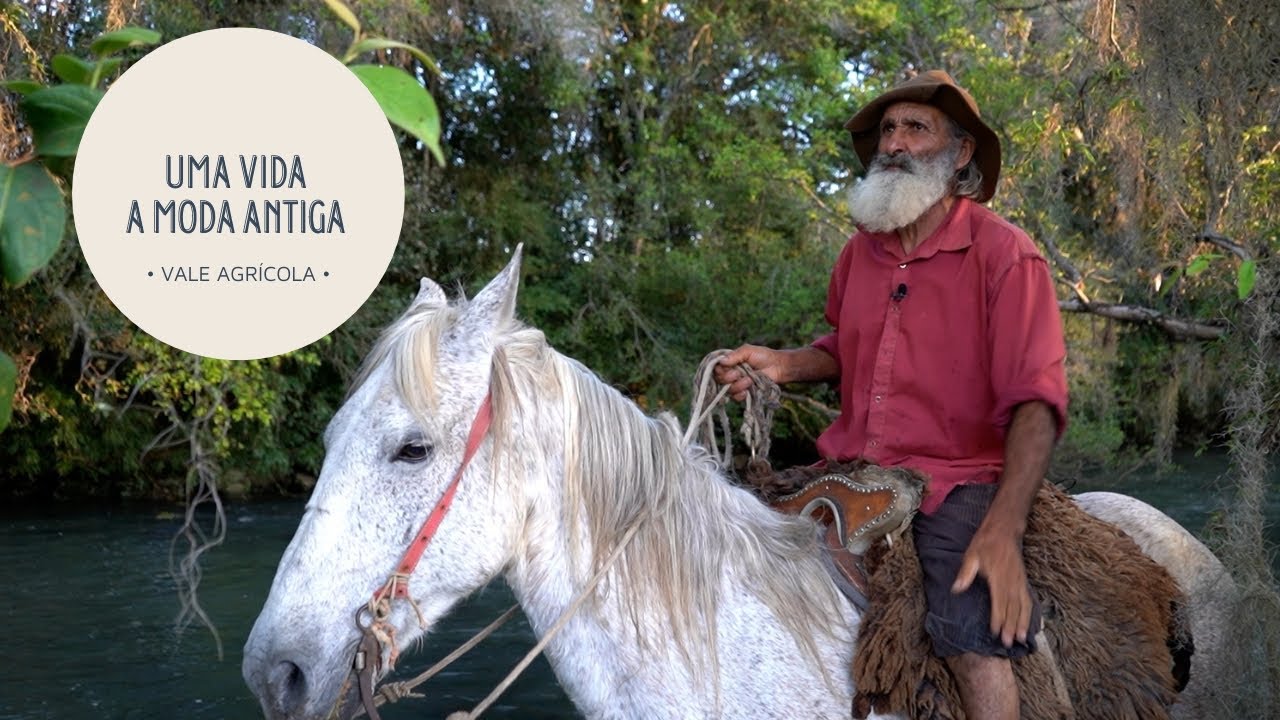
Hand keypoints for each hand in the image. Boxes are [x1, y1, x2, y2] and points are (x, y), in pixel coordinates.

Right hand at [713, 344, 784, 401]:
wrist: (778, 367)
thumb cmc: (764, 356)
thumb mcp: (748, 351)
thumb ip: (735, 355)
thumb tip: (722, 362)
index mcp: (730, 362)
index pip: (716, 368)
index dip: (719, 370)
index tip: (726, 368)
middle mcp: (731, 373)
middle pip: (719, 380)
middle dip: (728, 378)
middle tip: (738, 373)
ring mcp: (737, 384)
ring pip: (728, 389)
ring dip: (737, 386)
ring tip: (749, 380)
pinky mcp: (744, 393)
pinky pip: (735, 397)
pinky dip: (740, 394)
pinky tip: (747, 391)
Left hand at [951, 523, 1031, 647]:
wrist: (1004, 530)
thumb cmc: (985, 543)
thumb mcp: (971, 555)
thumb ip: (966, 573)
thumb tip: (956, 589)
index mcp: (998, 576)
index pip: (999, 602)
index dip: (998, 618)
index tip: (995, 632)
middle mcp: (1012, 581)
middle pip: (1012, 607)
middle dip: (1010, 626)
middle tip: (1008, 643)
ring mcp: (1020, 581)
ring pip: (1023, 606)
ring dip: (1022, 623)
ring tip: (1021, 639)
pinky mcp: (1023, 581)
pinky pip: (1028, 600)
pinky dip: (1030, 614)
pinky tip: (1029, 625)